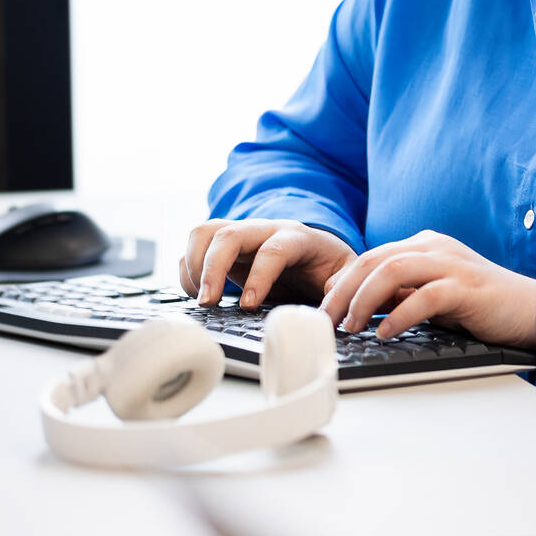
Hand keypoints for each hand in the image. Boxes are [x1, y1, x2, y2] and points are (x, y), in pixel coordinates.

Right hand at [181, 218, 355, 309]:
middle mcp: (265, 229)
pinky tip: (198, 293)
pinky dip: (189, 268)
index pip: (273, 250)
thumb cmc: (329, 266)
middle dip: (213, 268)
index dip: (258, 277)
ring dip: (195, 264)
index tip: (248, 306)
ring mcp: (242, 234)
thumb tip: (332, 301)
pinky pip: (196, 245)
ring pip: (206, 231)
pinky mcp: (225, 245)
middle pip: (230, 234)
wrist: (317, 254)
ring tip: (202, 298)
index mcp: (298, 237)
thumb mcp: (346, 275)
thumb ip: (343, 285)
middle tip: (208, 303)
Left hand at [321, 228, 535, 347]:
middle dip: (343, 291)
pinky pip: (425, 295)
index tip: (324, 306)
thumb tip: (360, 307)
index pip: (371, 256)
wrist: (533, 311)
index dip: (342, 280)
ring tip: (351, 326)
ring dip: (364, 299)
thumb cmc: (482, 306)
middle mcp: (435, 247)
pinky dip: (399, 314)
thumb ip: (402, 294)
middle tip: (326, 320)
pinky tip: (385, 332)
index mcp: (425, 245)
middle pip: (374, 260)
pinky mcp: (468, 287)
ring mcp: (452, 264)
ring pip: (393, 270)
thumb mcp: (433, 296)